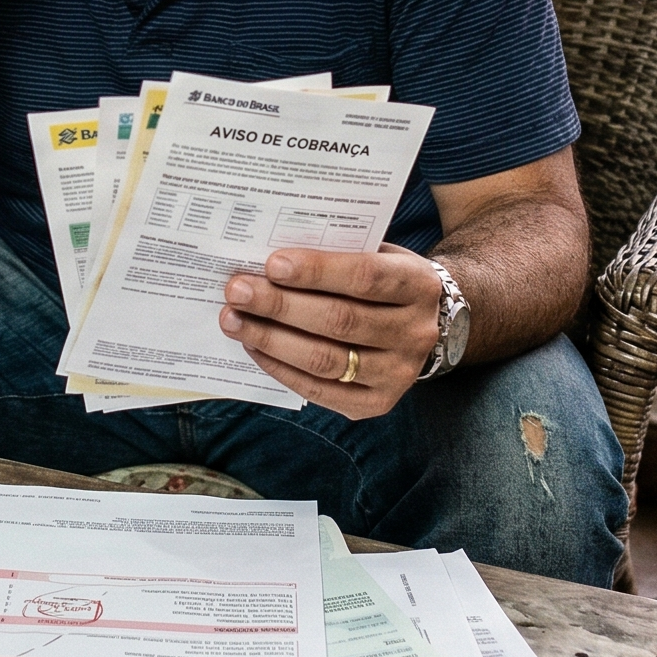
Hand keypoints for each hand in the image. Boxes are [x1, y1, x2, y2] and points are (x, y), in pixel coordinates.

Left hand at [219, 244, 444, 420]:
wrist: (422, 324)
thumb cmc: (383, 279)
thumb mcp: (376, 254)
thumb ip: (336, 253)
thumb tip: (269, 260)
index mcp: (419, 285)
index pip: (365, 277)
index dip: (317, 271)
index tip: (272, 264)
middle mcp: (415, 332)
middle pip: (340, 321)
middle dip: (280, 306)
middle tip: (237, 291)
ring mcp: (399, 373)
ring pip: (326, 360)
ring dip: (271, 339)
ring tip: (233, 319)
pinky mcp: (377, 403)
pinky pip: (320, 390)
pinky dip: (281, 367)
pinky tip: (253, 346)